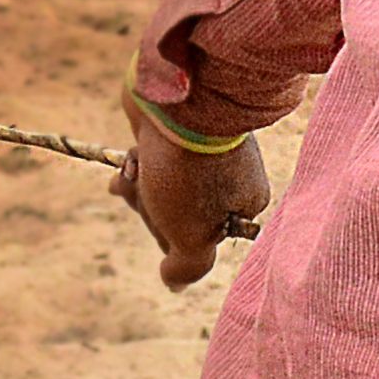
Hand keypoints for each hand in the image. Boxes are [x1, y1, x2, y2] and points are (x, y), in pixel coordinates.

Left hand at [123, 99, 271, 287]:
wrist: (179, 93)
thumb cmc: (189, 170)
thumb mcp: (190, 234)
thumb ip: (188, 266)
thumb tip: (173, 285)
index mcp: (246, 201)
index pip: (200, 241)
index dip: (176, 234)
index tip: (177, 216)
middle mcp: (229, 177)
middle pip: (176, 212)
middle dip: (151, 204)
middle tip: (155, 183)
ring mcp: (204, 152)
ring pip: (159, 187)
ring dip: (140, 182)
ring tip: (141, 165)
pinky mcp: (178, 130)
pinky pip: (152, 159)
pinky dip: (137, 160)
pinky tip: (133, 155)